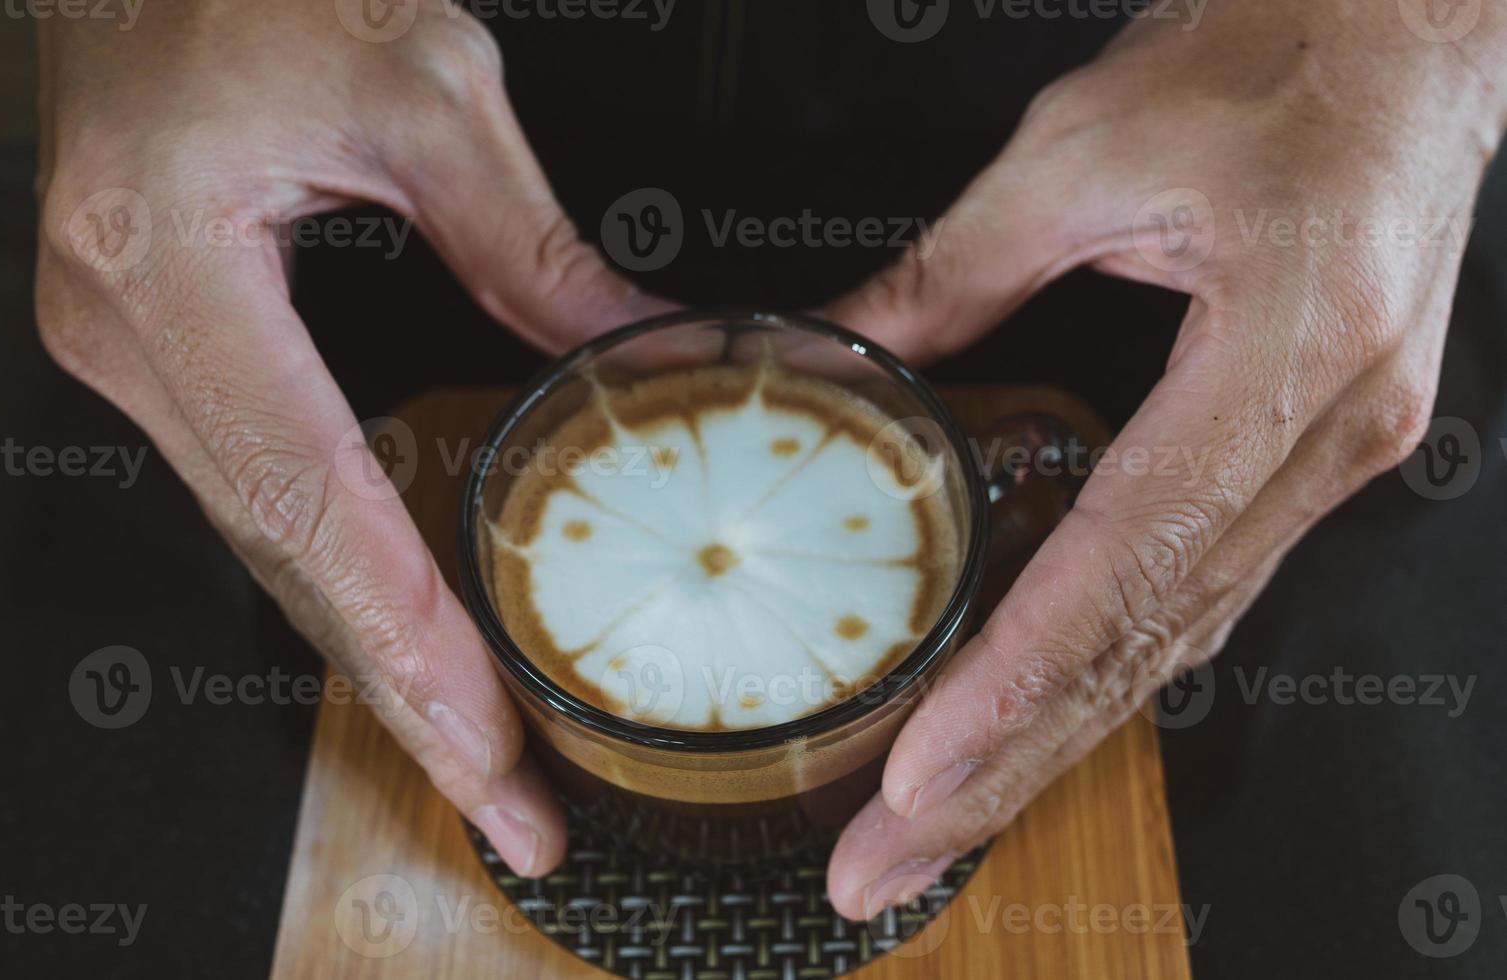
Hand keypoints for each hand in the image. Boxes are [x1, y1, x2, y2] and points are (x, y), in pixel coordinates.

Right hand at [35, 0, 664, 874]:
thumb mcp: (423, 86)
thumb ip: (528, 243)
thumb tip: (636, 359)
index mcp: (171, 264)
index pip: (307, 499)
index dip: (407, 634)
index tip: (490, 737)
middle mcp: (130, 334)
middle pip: (285, 566)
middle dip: (405, 698)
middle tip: (512, 807)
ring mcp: (136, 353)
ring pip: (272, 553)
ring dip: (381, 660)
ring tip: (483, 759)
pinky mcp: (172, 352)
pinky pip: (269, 498)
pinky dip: (351, 586)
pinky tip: (418, 646)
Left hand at [823, 0, 1506, 917]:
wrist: (1415, 19)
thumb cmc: (1282, 50)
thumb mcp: (1080, 144)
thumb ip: (952, 272)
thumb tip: (847, 357)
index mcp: (1284, 362)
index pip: (1122, 574)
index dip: (1009, 691)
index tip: (913, 779)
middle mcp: (1328, 437)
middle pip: (1149, 652)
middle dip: (1010, 770)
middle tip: (890, 862)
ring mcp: (1336, 455)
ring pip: (1179, 642)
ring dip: (1052, 738)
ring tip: (937, 816)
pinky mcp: (1310, 450)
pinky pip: (1201, 588)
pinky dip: (1106, 663)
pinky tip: (1032, 711)